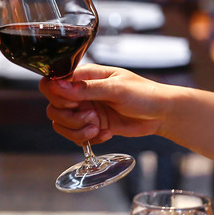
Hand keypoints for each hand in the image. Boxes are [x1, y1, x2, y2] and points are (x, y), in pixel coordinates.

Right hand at [38, 64, 170, 144]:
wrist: (161, 114)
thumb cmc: (143, 94)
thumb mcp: (116, 89)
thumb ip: (87, 88)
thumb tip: (59, 85)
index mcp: (84, 76)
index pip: (53, 83)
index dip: (58, 96)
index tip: (75, 103)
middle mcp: (81, 93)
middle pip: (53, 107)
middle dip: (70, 117)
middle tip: (92, 116)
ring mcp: (85, 110)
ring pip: (62, 124)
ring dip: (77, 130)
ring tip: (98, 128)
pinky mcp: (91, 126)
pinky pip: (76, 136)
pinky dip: (88, 138)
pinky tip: (106, 133)